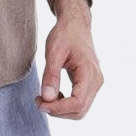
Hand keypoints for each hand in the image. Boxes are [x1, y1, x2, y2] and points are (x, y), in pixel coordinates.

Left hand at [34, 0, 103, 119]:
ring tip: (44, 98)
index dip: (58, 108)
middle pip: (80, 110)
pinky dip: (66, 104)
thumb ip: (51, 75)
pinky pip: (80, 102)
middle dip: (58, 111)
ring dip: (61, 109)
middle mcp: (96, 81)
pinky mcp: (90, 84)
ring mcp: (95, 83)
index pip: (77, 103)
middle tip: (38, 101)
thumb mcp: (54, 51)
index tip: (40, 103)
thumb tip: (47, 98)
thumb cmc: (65, 34)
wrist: (76, 24)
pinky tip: (53, 94)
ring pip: (80, 109)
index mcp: (89, 73)